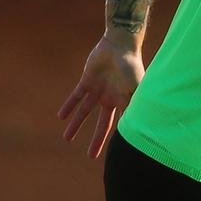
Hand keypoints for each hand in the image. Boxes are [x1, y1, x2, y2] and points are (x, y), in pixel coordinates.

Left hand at [59, 31, 144, 157]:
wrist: (120, 44)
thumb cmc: (131, 65)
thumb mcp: (136, 88)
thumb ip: (136, 106)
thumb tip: (139, 126)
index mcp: (124, 102)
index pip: (120, 125)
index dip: (118, 139)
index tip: (116, 153)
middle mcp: (110, 99)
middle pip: (101, 124)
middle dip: (96, 140)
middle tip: (90, 156)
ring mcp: (98, 90)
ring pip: (85, 111)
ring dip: (76, 124)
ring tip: (66, 138)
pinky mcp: (87, 80)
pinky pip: (76, 96)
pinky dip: (69, 105)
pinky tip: (61, 116)